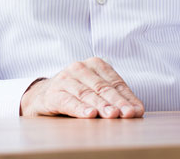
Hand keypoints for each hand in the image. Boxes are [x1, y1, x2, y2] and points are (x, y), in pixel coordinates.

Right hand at [20, 57, 144, 117]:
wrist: (41, 95)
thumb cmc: (76, 94)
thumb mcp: (96, 92)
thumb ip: (115, 99)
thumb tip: (137, 111)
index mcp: (96, 64)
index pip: (116, 82)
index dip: (128, 98)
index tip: (137, 111)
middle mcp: (80, 68)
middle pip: (103, 88)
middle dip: (118, 102)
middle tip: (128, 114)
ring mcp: (65, 79)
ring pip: (87, 94)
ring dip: (101, 106)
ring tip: (112, 115)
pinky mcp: (52, 93)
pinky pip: (68, 101)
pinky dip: (80, 109)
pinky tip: (89, 115)